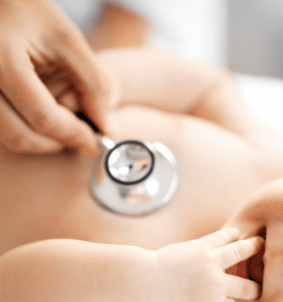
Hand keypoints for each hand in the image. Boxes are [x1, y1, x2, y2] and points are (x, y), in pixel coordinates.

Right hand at [0, 0, 113, 154]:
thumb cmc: (28, 7)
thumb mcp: (67, 38)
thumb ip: (95, 83)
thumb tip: (108, 128)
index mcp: (0, 61)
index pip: (43, 118)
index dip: (75, 135)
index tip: (95, 142)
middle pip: (21, 135)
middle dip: (57, 144)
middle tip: (81, 141)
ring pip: (7, 137)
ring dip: (41, 142)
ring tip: (66, 130)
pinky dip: (24, 130)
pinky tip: (46, 120)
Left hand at [154, 228, 262, 301]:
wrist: (145, 283)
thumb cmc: (161, 301)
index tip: (224, 301)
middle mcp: (218, 286)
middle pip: (245, 287)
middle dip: (255, 287)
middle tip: (262, 284)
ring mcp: (211, 264)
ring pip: (240, 253)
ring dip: (253, 247)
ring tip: (262, 243)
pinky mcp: (202, 247)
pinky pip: (221, 238)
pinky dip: (230, 234)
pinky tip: (237, 233)